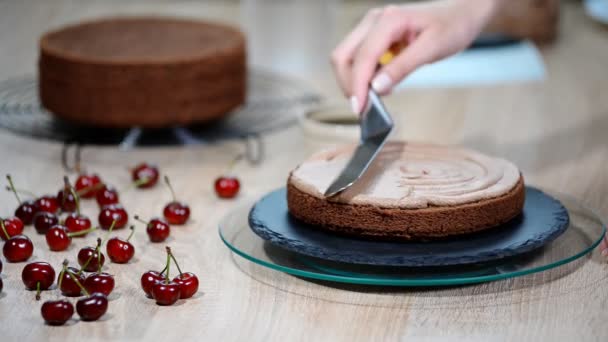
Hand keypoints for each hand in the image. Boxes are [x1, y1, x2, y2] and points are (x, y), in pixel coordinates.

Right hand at [331, 0, 502, 113]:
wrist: (462, 12)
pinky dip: (363, 76)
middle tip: (364, 107)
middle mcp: (374, 21)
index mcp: (388, 20)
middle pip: (343, 56)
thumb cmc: (452, 25)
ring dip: (354, 81)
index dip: (358, 85)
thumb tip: (377, 87)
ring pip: (347, 58)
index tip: (360, 109)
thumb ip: (403, 67)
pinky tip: (380, 85)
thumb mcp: (432, 48)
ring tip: (375, 97)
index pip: (362, 57)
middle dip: (349, 84)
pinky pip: (358, 59)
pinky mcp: (374, 36)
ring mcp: (372, 28)